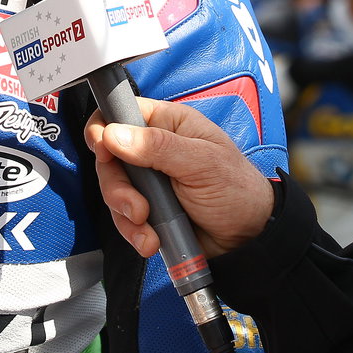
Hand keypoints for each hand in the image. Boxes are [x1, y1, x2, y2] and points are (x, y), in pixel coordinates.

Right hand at [85, 97, 274, 258]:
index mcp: (168, 124)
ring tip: (148, 227)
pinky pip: (124, 218)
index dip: (104, 129)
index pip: (121, 112)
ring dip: (125, 215)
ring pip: (114, 191)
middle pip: (109, 159)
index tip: (102, 150)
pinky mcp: (148, 209)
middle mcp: (153, 149)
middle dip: (117, 187)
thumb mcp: (201, 163)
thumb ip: (158, 147)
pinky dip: (134, 232)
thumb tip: (113, 134)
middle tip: (137, 207)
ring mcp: (149, 181)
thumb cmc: (237, 188)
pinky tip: (151, 240)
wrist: (249, 236)